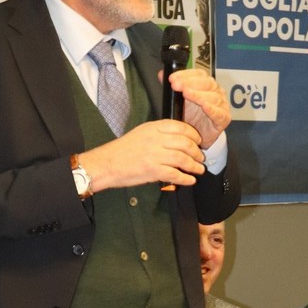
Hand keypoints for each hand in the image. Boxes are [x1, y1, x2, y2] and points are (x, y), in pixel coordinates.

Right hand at [80, 119, 206, 192]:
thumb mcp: (140, 133)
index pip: (180, 127)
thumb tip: (178, 139)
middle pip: (185, 143)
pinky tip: (190, 180)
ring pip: (183, 159)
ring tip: (199, 169)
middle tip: (200, 157)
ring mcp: (155, 155)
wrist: (106, 164)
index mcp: (152, 128)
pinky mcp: (153, 170)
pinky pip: (176, 174)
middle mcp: (155, 139)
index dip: (193, 135)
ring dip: (194, 166)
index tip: (198, 141)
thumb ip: (158, 133)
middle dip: (197, 151)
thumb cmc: (122, 150)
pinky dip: (186, 178)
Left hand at [165, 68, 231, 148]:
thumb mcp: (179, 99)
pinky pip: (219, 113)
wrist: (197, 136)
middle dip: (190, 83)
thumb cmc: (191, 115)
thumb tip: (161, 74)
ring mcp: (221, 104)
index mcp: (206, 84)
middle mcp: (216, 91)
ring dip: (199, 95)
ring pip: (213, 97)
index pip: (199, 74)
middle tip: (176, 85)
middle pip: (207, 83)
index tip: (172, 78)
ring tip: (187, 94)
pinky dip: (212, 109)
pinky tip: (205, 107)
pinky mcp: (224, 118)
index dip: (185, 74)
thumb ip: (173, 86)